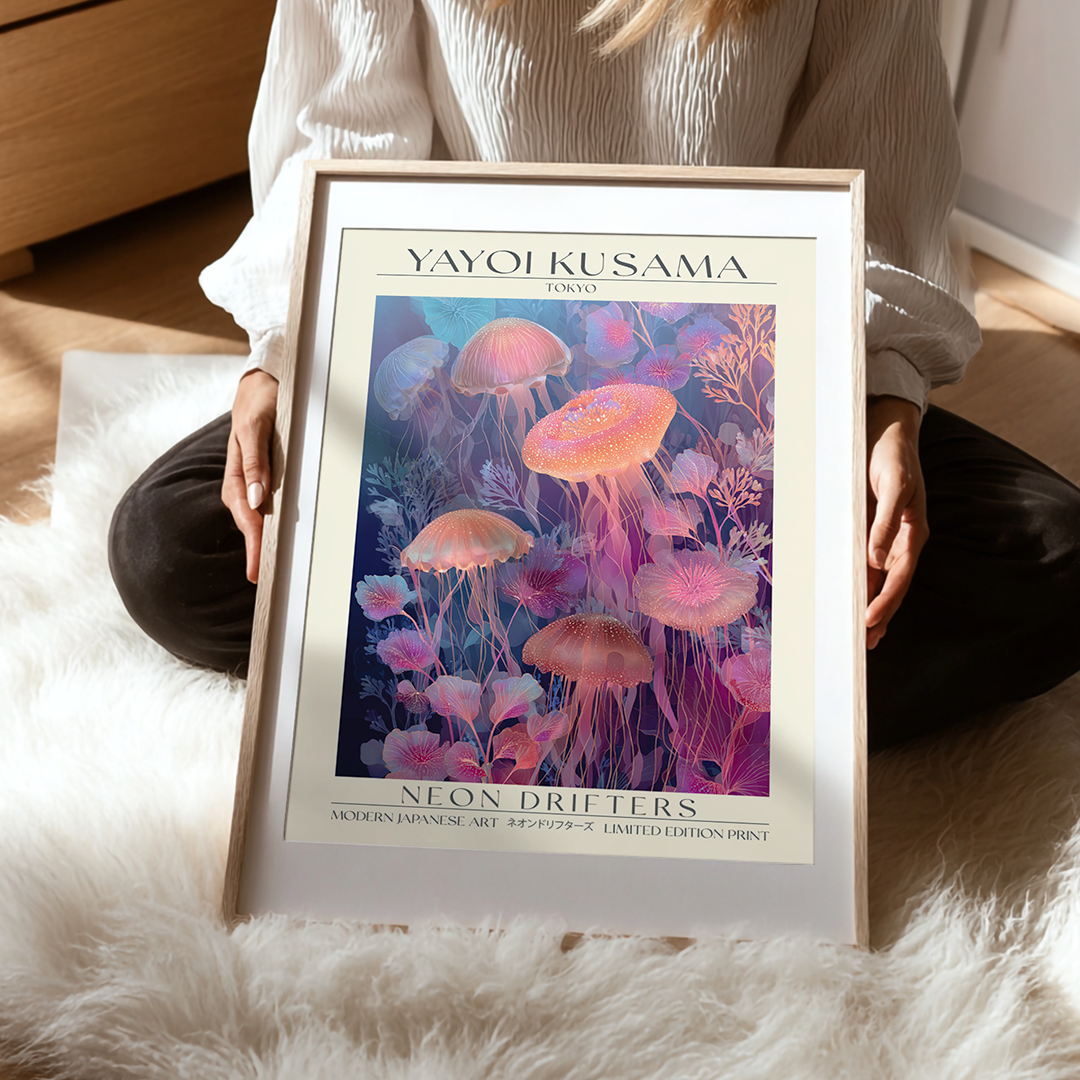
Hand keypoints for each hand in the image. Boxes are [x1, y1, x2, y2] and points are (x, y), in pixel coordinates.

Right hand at [222, 369, 278, 583]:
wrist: (264, 380)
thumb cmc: (260, 400)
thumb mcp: (257, 425)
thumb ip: (255, 460)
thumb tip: (256, 499)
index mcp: (238, 472)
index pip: (246, 515)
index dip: (252, 544)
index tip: (256, 570)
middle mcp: (245, 480)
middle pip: (250, 522)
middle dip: (257, 551)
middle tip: (265, 580)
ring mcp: (256, 479)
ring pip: (258, 516)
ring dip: (263, 541)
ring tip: (272, 568)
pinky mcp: (267, 475)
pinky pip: (269, 505)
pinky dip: (272, 524)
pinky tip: (281, 537)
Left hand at [865, 396, 928, 649]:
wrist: (887, 431)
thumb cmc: (892, 455)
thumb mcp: (893, 484)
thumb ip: (886, 520)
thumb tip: (876, 559)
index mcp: (913, 533)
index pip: (899, 576)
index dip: (885, 600)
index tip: (869, 622)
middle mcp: (901, 541)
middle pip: (890, 586)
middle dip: (879, 615)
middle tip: (862, 646)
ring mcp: (886, 537)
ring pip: (877, 579)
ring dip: (869, 605)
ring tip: (859, 637)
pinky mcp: (870, 530)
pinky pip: (864, 563)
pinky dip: (858, 583)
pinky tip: (849, 599)